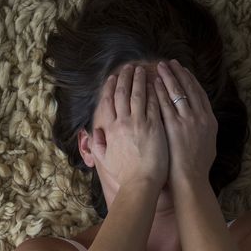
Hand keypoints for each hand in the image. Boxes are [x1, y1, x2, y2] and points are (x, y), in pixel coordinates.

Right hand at [89, 64, 168, 192]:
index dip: (110, 88)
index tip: (112, 77)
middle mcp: (124, 123)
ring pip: (139, 95)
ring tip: (142, 69)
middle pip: (123, 94)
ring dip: (140, 80)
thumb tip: (94, 132)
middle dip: (125, 78)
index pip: (109, 102)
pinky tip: (156, 83)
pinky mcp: (155, 126)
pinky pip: (154, 104)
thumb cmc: (124, 175)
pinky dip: (154, 92)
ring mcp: (140, 123)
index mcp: (111, 130)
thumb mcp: (105, 160)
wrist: (140, 183)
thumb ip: (97, 144)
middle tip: (129, 67)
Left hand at [154, 60, 217, 184]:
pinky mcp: (172, 126)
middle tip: (170, 63)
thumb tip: (202, 123)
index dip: (191, 80)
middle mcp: (199, 117)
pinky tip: (152, 83)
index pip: (199, 94)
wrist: (190, 179)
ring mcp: (186, 120)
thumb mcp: (208, 145)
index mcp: (209, 120)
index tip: (184, 71)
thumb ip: (204, 131)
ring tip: (159, 67)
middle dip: (178, 74)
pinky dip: (159, 92)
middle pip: (188, 88)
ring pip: (176, 93)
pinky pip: (164, 104)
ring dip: (168, 78)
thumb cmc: (197, 168)